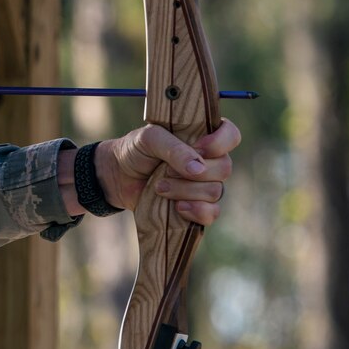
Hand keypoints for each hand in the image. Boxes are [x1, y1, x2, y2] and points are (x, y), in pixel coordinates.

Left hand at [97, 119, 240, 223]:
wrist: (117, 177)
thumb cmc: (135, 150)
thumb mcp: (149, 139)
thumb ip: (174, 149)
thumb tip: (198, 168)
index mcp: (202, 136)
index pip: (231, 135)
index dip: (220, 143)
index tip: (198, 147)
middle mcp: (209, 160)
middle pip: (224, 168)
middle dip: (192, 173)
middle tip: (164, 171)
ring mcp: (204, 184)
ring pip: (215, 192)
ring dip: (185, 191)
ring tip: (159, 187)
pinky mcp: (197, 206)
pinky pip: (212, 213)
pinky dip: (196, 211)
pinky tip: (177, 207)